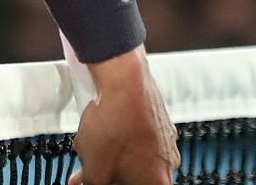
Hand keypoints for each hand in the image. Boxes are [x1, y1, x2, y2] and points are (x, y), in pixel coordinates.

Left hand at [69, 50, 178, 184]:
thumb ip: (91, 184)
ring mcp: (167, 138)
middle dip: (109, 172)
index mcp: (157, 182)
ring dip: (110, 154)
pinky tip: (98, 128)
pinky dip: (118, 135)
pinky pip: (137, 135)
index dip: (114, 183)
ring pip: (133, 154)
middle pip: (135, 176)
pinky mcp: (159, 119)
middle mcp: (169, 162)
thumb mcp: (94, 170)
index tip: (101, 180)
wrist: (124, 81)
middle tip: (88, 169)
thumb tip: (86, 183)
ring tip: (88, 145)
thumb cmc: (115, 124)